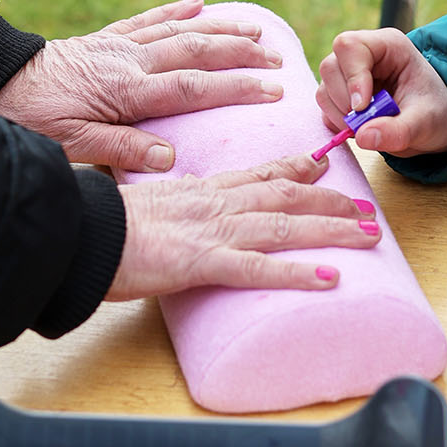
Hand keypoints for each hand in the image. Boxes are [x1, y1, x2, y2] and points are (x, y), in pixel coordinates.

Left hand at [0, 0, 285, 171]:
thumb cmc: (29, 121)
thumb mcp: (70, 146)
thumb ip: (120, 149)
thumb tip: (170, 156)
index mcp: (126, 92)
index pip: (193, 89)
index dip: (236, 88)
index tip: (274, 90)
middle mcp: (129, 61)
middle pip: (197, 52)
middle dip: (241, 55)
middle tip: (278, 59)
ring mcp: (118, 45)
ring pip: (180, 31)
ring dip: (221, 29)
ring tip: (256, 31)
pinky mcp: (105, 38)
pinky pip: (147, 19)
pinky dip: (175, 10)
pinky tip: (198, 3)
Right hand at [108, 154, 380, 296]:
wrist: (78, 233)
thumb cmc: (102, 225)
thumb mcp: (145, 206)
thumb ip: (171, 207)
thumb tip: (180, 212)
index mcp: (201, 191)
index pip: (258, 174)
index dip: (295, 170)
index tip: (323, 167)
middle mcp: (215, 203)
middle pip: (285, 197)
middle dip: (331, 203)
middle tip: (367, 210)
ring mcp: (212, 231)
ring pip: (285, 226)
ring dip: (332, 230)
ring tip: (368, 236)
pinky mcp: (202, 262)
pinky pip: (259, 268)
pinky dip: (297, 272)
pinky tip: (329, 279)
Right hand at [316, 28, 446, 158]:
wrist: (432, 124)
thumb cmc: (434, 113)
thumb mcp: (425, 123)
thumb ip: (398, 131)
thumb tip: (364, 137)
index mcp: (387, 46)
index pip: (351, 46)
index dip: (352, 76)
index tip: (362, 107)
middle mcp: (363, 55)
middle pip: (330, 66)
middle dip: (345, 100)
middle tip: (367, 121)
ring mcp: (347, 74)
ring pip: (324, 89)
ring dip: (340, 115)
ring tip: (370, 126)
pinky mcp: (340, 95)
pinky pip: (325, 108)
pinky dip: (337, 124)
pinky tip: (361, 129)